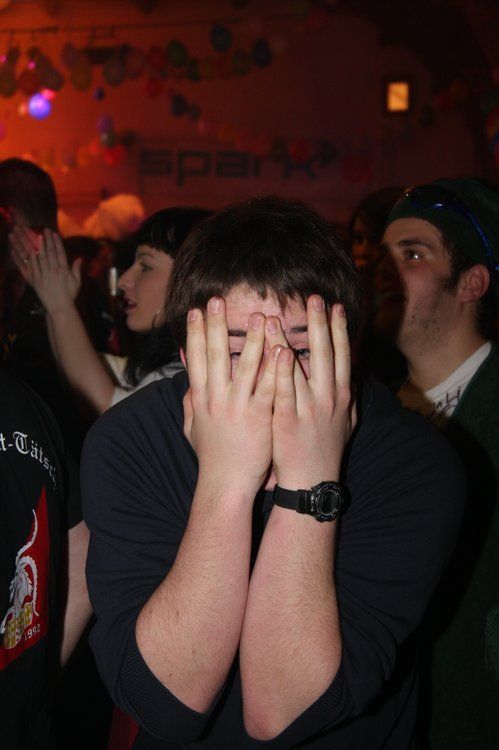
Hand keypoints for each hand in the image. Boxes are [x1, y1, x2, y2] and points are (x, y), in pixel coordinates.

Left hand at [10, 227, 81, 313]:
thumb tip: (80, 258)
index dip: (57, 242)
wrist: (59, 306)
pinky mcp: (37, 280)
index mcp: (64, 270)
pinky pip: (34, 267)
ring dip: (40, 246)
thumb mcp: (77, 282)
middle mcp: (54, 270)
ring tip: (38, 237)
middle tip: (45, 231)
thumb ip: (77, 269)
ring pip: (41, 257)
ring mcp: (44, 275)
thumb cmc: (69, 294)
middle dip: (48, 240)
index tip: (54, 234)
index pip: (60, 253)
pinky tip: (32, 251)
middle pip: (50, 252)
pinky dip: (32, 258)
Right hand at [183, 297, 277, 496]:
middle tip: (215, 300)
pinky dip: (273, 367)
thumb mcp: (194, 427)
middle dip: (214, 326)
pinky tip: (280, 348)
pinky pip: (267, 387)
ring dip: (251, 339)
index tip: (194, 311)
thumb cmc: (213, 457)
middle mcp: (216, 399)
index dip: (193, 333)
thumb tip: (187, 380)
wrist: (226, 484)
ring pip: (244, 366)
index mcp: (201, 399)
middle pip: (214, 355)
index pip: (195, 359)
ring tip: (257, 315)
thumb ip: (190, 402)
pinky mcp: (260, 417)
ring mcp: (238, 407)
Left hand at [267, 296, 354, 490]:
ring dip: (288, 339)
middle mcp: (329, 397)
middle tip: (314, 297)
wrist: (313, 482)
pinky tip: (277, 350)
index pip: (341, 354)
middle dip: (320, 323)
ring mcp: (310, 408)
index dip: (338, 328)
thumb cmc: (326, 451)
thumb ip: (350, 396)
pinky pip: (285, 389)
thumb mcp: (346, 421)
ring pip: (300, 366)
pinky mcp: (289, 419)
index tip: (334, 305)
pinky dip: (282, 369)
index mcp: (341, 394)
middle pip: (325, 353)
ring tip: (276, 316)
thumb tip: (354, 375)